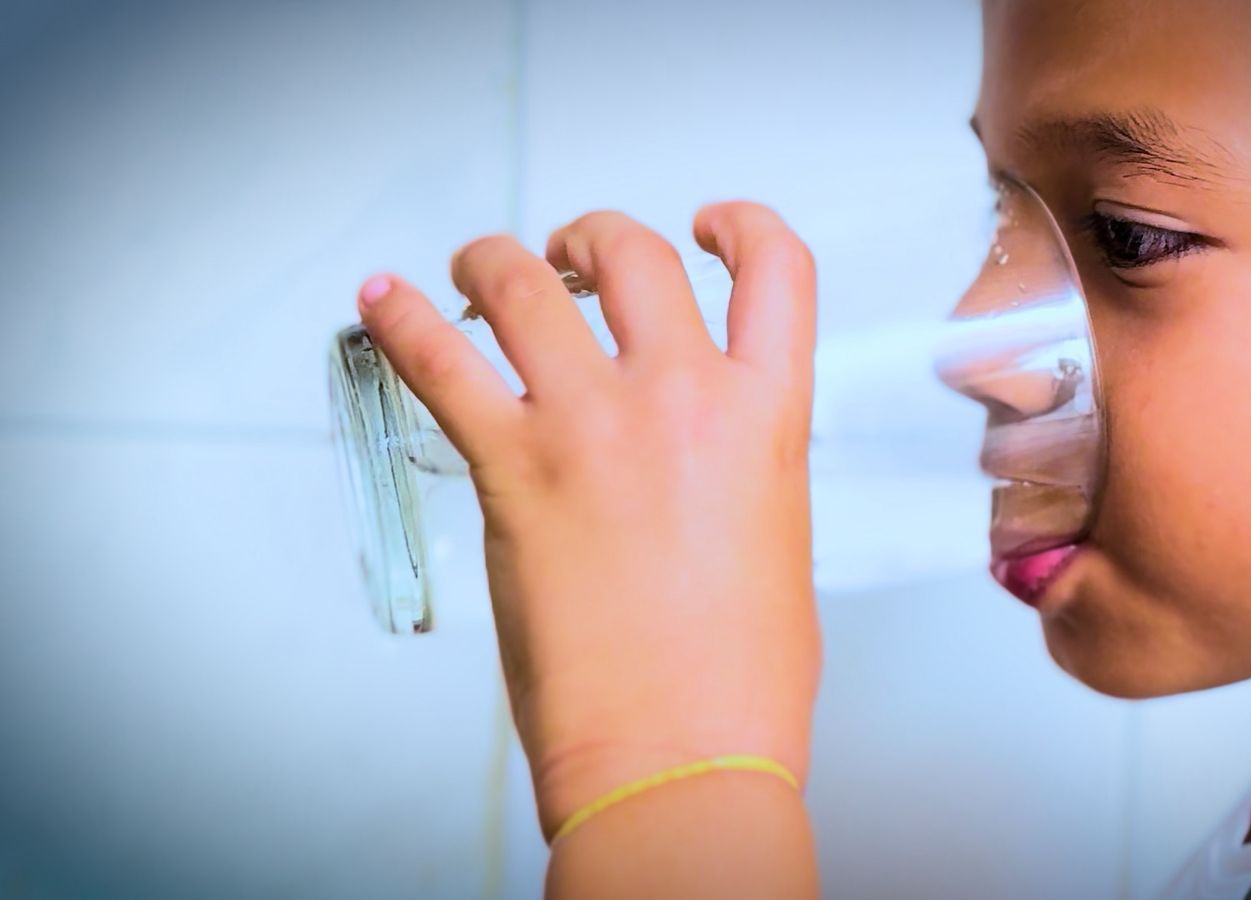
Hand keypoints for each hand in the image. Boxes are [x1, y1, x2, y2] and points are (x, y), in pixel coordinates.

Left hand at [357, 203, 820, 840]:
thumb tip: (710, 456)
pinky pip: (442, 363)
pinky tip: (383, 302)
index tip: (709, 226)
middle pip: (633, 251)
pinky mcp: (510, 469)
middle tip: (570, 259)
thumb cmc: (738, 683)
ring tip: (478, 270)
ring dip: (493, 260)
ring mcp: (591, 427)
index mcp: (766, 419)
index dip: (741, 225)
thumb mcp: (777, 545)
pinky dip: (400, 321)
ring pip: (526, 281)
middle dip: (592, 238)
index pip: (778, 269)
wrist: (679, 754)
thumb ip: (746, 472)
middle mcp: (682, 399)